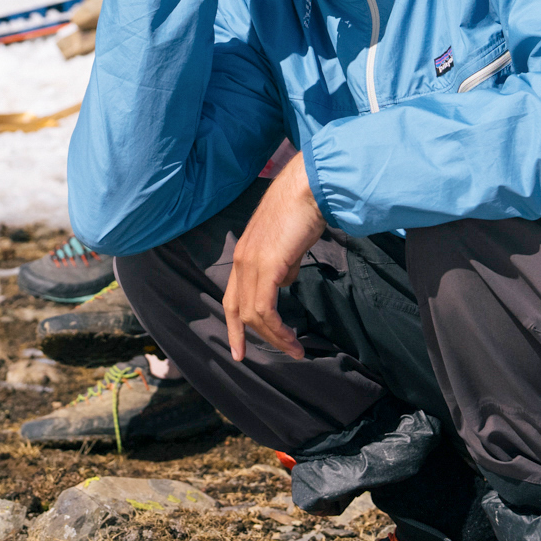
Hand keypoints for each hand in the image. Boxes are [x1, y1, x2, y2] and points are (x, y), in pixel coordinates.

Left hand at [223, 155, 323, 360]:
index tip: (239, 350)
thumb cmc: (304, 209)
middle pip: (238, 310)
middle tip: (280, 353)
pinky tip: (291, 337)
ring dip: (274, 337)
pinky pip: (266, 308)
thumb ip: (283, 263)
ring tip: (294, 349)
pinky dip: (278, 328)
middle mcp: (241, 260)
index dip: (234, 326)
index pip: (231, 297)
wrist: (309, 187)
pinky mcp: (268, 265)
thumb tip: (285, 282)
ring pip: (252, 314)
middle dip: (253, 337)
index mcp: (243, 254)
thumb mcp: (289, 243)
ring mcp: (252, 263)